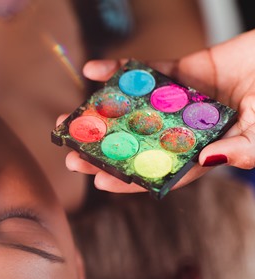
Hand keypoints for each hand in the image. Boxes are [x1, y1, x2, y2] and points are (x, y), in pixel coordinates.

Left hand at [65, 30, 254, 193]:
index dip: (131, 178)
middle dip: (104, 152)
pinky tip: (94, 70)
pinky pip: (146, 71)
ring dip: (102, 115)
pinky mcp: (180, 72)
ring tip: (69, 120)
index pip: (162, 170)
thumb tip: (209, 158)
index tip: (99, 181)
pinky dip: (121, 70)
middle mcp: (186, 130)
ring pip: (134, 111)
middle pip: (139, 145)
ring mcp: (180, 103)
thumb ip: (245, 148)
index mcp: (205, 150)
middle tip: (72, 157)